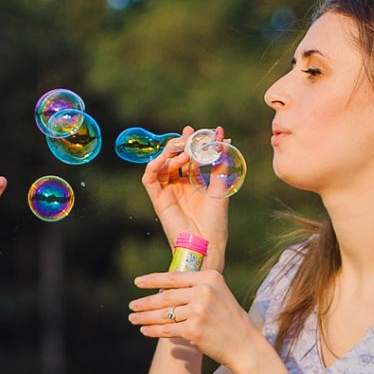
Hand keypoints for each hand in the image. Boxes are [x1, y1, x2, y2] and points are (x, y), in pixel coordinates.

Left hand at [129, 268, 262, 367]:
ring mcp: (198, 310)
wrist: (245, 345)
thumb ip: (195, 289)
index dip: (153, 280)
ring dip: (145, 317)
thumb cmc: (229, 321)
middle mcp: (204, 292)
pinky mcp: (193, 329)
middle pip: (166, 296)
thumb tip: (163, 289)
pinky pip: (166, 328)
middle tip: (132, 305)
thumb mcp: (218, 295)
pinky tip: (144, 330)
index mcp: (210, 278)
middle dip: (145, 302)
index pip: (174, 277)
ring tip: (133, 318)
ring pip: (164, 313)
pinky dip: (153, 330)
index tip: (138, 282)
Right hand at [140, 126, 230, 264]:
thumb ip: (219, 163)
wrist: (206, 243)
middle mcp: (178, 186)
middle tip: (187, 137)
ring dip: (170, 155)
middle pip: (172, 159)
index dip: (189, 143)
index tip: (195, 131)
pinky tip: (165, 159)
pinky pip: (149, 179)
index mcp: (193, 184)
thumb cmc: (215, 220)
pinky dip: (154, 166)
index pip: (188, 157)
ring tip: (183, 151)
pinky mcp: (158, 200)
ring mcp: (167, 193)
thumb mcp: (221, 186)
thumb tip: (224, 140)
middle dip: (178, 145)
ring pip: (160, 166)